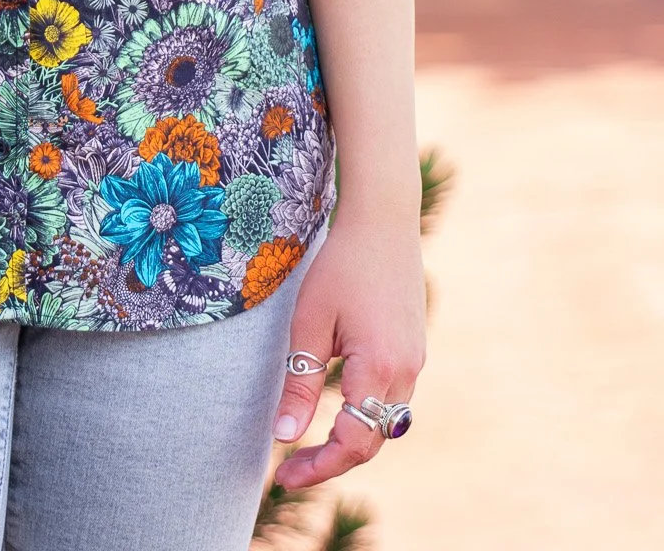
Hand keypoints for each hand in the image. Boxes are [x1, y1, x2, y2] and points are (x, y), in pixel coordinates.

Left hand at [271, 212, 425, 490]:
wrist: (383, 221)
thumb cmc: (341, 266)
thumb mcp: (310, 324)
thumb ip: (300, 384)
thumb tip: (283, 438)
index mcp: (378, 369)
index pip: (352, 443)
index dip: (318, 467)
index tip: (283, 477)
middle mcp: (405, 374)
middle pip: (371, 441)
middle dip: (330, 461)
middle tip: (288, 471)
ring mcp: (415, 363)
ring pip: (384, 424)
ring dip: (349, 440)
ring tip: (307, 447)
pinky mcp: (414, 351)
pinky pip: (391, 400)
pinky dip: (365, 415)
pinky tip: (337, 409)